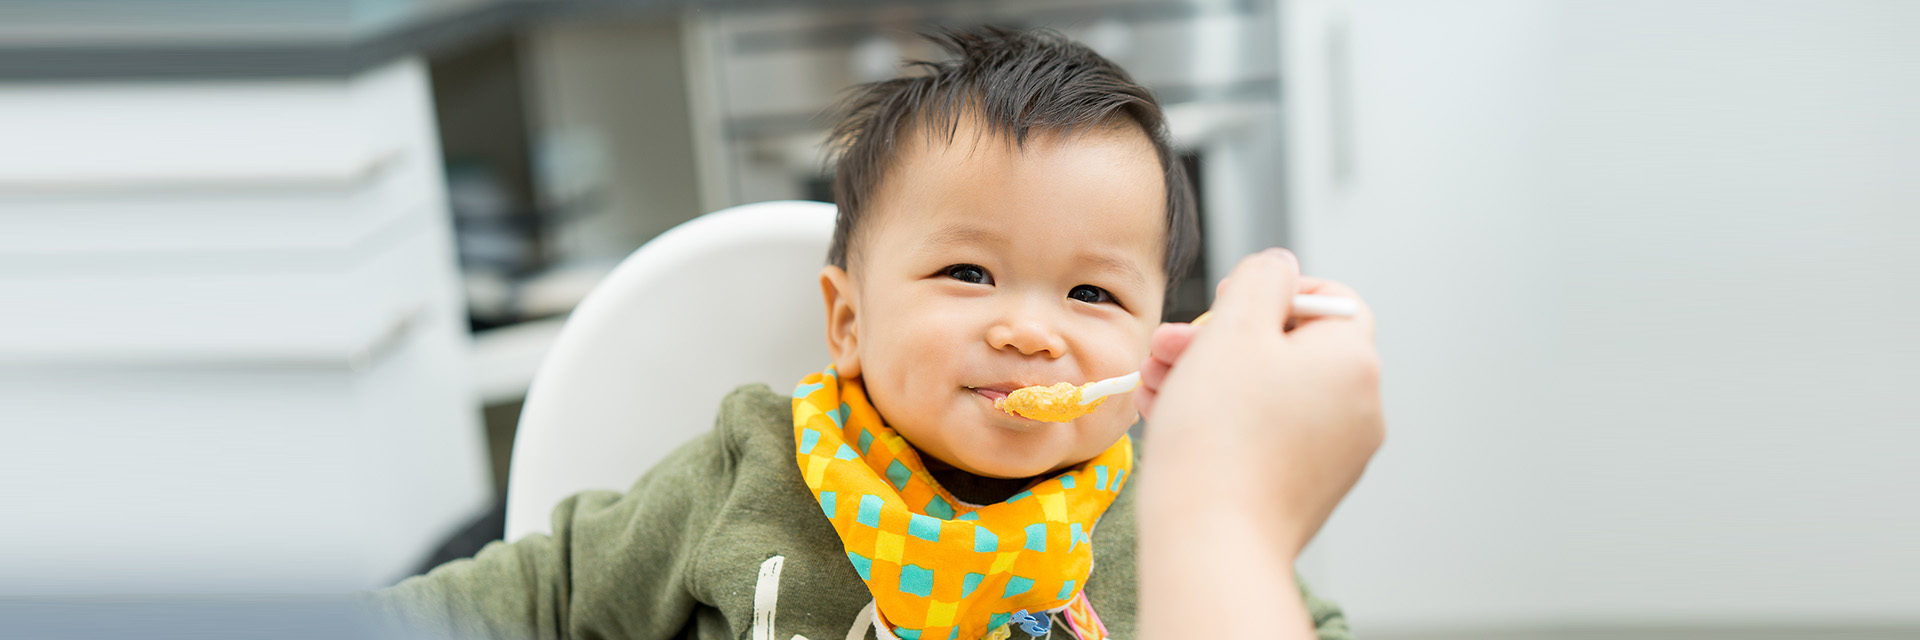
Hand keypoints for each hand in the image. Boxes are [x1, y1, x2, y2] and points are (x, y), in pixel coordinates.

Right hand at [1136, 249, 1383, 639]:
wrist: (1211, 542)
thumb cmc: (1220, 436)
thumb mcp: (1234, 328)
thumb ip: (1261, 278)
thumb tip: (1279, 266)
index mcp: (1354, 360)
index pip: (1329, 299)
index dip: (1273, 291)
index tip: (1223, 304)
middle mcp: (1360, 408)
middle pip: (1291, 348)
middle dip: (1221, 339)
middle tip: (1167, 347)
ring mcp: (1336, 455)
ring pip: (1271, 392)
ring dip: (1211, 377)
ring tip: (1154, 383)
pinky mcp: (1304, 489)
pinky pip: (1267, 435)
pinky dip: (1224, 420)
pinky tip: (1169, 418)